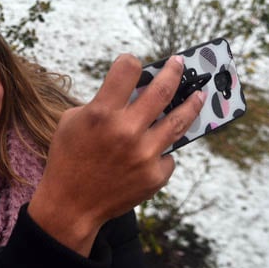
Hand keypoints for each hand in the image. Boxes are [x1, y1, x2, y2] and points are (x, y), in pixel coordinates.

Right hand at [27, 54, 202, 254]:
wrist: (72, 205)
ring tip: (199, 94)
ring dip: (192, 103)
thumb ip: (101, 103)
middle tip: (179, 63)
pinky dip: (162, 149)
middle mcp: (126, 131)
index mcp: (101, 113)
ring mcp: (145, 154)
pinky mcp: (155, 175)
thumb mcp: (72, 122)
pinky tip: (156, 147)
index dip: (131, 62)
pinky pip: (168, 154)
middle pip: (162, 90)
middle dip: (174, 71)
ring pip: (180, 120)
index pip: (128, 70)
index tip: (135, 63)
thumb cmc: (69, 159)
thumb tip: (131, 91)